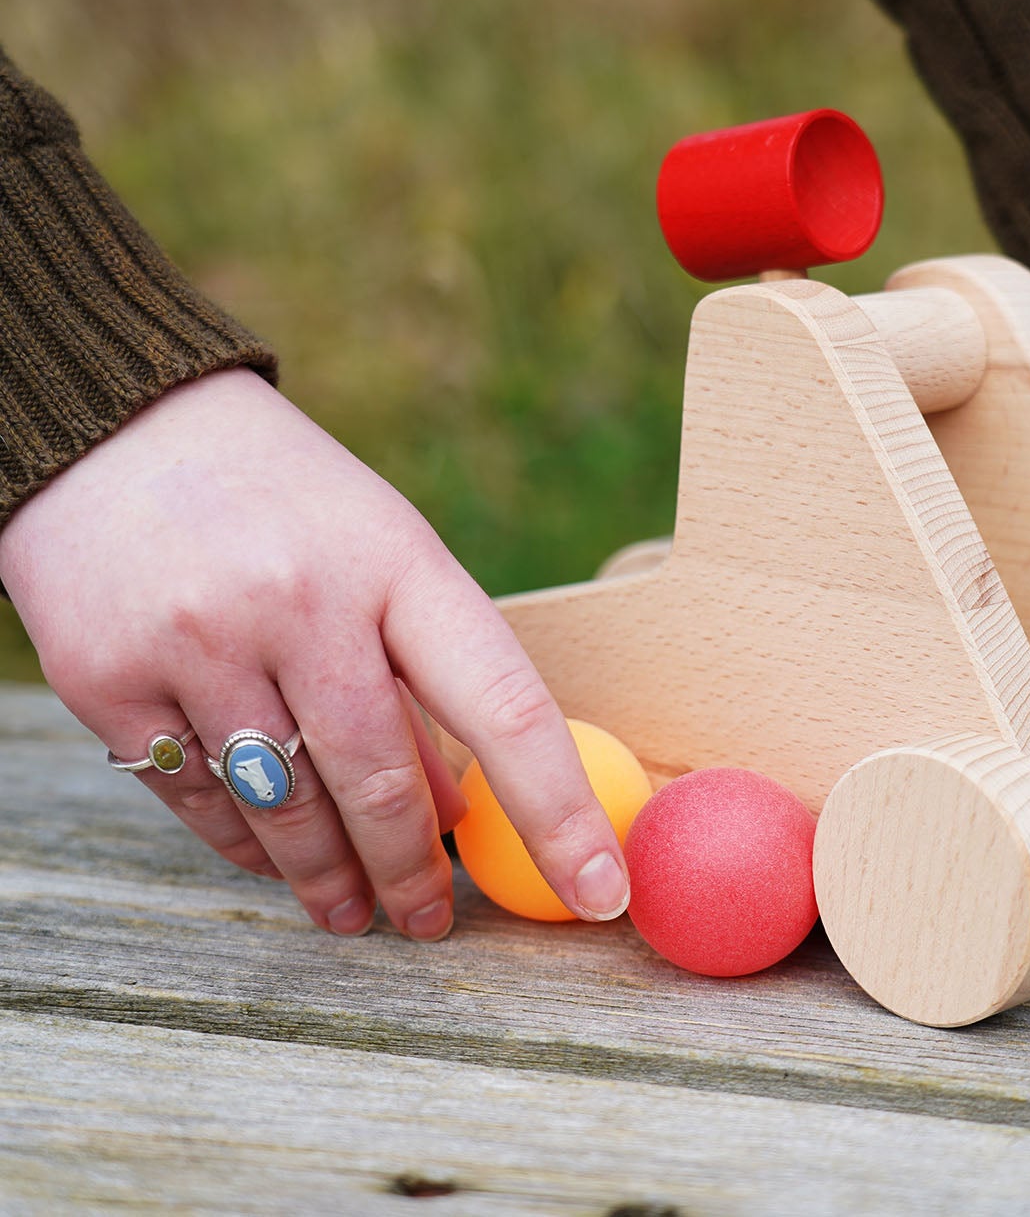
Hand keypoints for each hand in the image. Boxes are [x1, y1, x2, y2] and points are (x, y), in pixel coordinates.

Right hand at [0, 368, 628, 938]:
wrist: (118, 429)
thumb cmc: (289, 505)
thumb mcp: (384, 556)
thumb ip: (425, 676)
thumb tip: (459, 815)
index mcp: (400, 563)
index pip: (506, 707)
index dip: (560, 813)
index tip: (601, 894)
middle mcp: (302, 601)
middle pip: (384, 783)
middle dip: (416, 874)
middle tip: (432, 922)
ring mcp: (198, 640)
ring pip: (287, 811)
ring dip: (330, 880)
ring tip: (352, 914)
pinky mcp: (107, 678)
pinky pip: (197, 802)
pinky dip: (246, 846)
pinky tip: (272, 859)